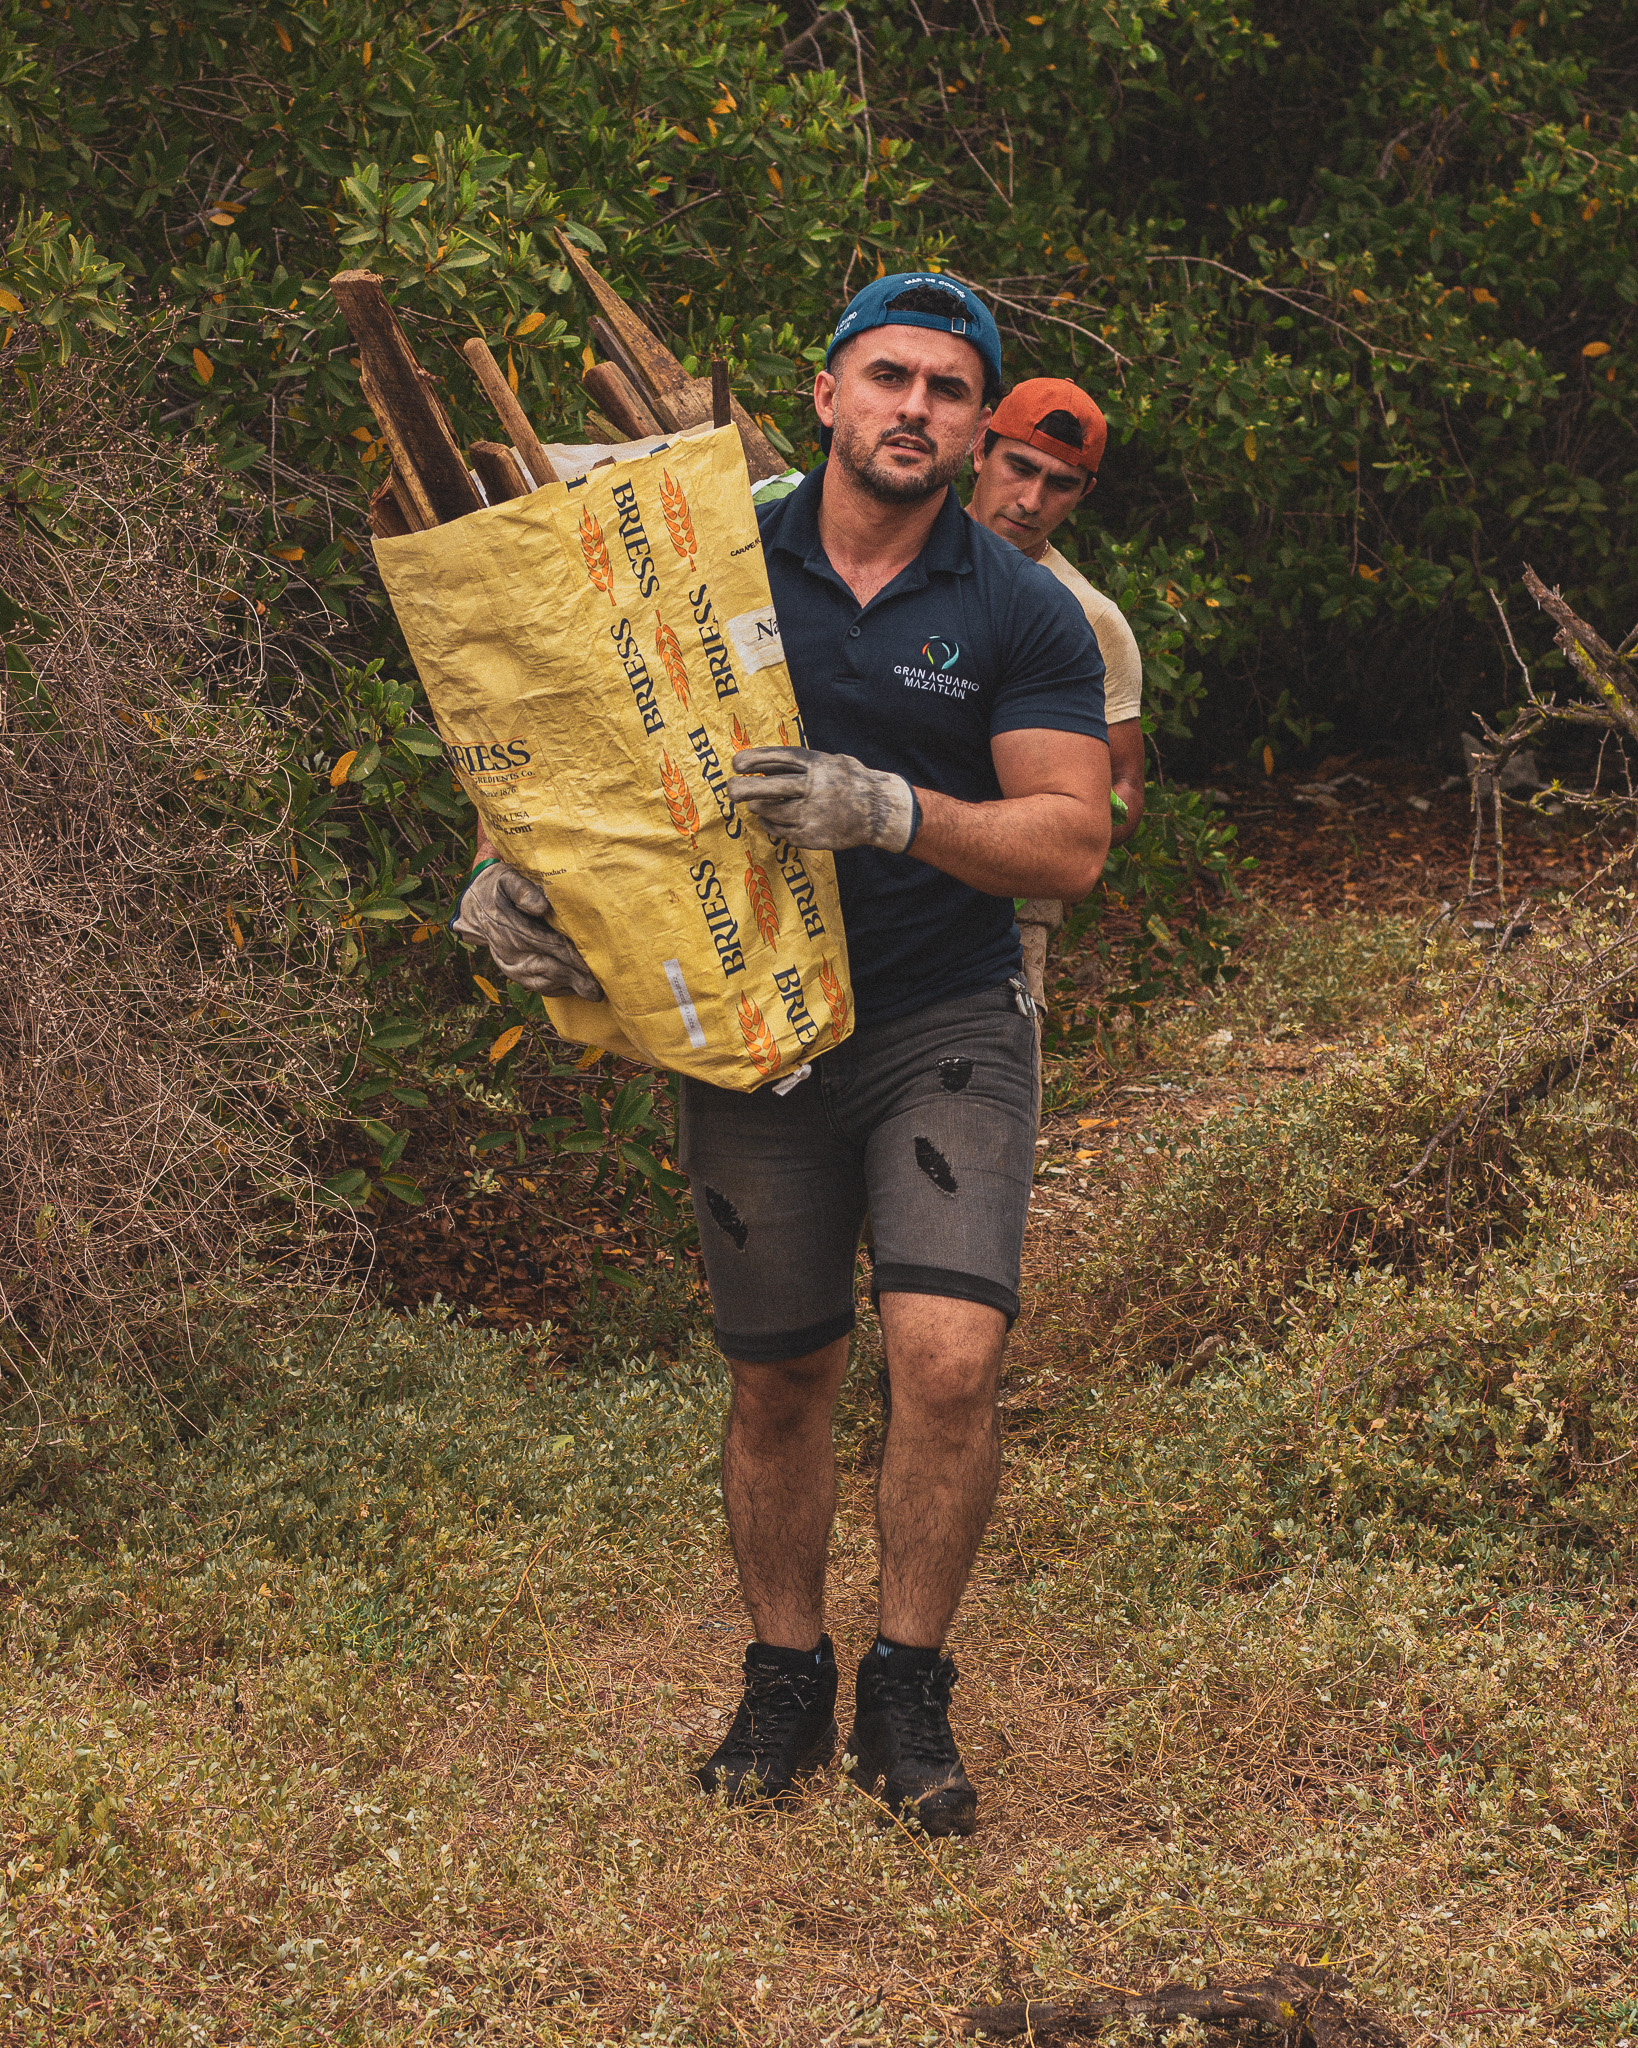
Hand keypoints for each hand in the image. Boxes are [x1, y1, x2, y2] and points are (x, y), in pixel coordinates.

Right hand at [451, 862, 602, 1000]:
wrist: (476, 906)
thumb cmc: (498, 888)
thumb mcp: (507, 879)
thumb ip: (522, 890)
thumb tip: (540, 906)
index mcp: (507, 927)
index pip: (543, 943)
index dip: (567, 954)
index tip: (589, 964)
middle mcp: (507, 951)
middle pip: (546, 967)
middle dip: (574, 978)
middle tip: (598, 989)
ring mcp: (509, 965)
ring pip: (542, 982)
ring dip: (568, 988)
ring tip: (593, 993)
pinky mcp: (512, 973)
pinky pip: (536, 986)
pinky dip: (557, 990)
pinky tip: (576, 989)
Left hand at [724, 746, 917, 853]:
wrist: (878, 811)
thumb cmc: (849, 781)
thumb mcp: (829, 761)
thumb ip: (799, 764)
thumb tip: (761, 766)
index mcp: (817, 765)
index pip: (779, 759)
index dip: (754, 760)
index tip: (736, 763)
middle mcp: (813, 789)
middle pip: (769, 788)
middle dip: (743, 788)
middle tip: (731, 789)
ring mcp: (811, 814)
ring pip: (770, 812)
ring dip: (758, 807)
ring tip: (756, 803)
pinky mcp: (810, 836)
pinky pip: (780, 830)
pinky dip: (772, 824)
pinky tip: (772, 819)